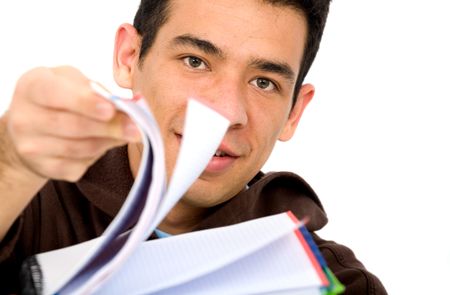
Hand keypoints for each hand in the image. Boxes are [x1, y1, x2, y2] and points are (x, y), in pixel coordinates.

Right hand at [4, 66, 139, 181]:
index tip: (110, 109)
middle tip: (136, 128)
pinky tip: (103, 143)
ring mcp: (32, 147)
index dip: (85, 103)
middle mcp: (24, 118)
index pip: (56, 94)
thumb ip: (96, 92)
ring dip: (110, 141)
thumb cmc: (60, 97)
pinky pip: (80, 165)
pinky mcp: (45, 168)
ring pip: (81, 148)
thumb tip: (129, 109)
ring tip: (128, 133)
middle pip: (74, 126)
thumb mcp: (73, 82)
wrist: (33, 127)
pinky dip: (99, 154)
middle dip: (110, 128)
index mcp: (31, 87)